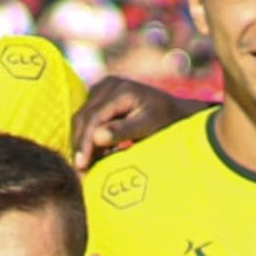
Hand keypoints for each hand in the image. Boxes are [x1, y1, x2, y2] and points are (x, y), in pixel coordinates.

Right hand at [70, 74, 193, 166]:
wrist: (175, 111)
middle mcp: (108, 85)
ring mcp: (102, 89)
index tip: (82, 165)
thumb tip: (96, 138)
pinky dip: (86, 138)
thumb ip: (124, 130)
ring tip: (84, 167)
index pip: (94, 117)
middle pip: (83, 117)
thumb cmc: (166, 120)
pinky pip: (87, 119)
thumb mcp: (149, 126)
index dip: (85, 142)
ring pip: (81, 119)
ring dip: (81, 143)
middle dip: (80, 144)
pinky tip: (92, 156)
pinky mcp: (100, 98)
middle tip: (80, 171)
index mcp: (121, 89)